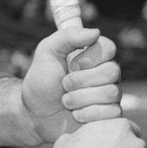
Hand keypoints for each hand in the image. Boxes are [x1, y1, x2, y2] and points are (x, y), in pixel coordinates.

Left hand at [21, 27, 122, 143]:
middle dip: (81, 80)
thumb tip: (95, 32)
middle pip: (112, 71)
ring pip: (111, 93)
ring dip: (80, 98)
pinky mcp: (109, 116)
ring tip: (66, 101)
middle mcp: (106, 74)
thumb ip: (68, 37)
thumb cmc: (42, 81)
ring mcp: (110, 96)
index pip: (109, 48)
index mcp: (94, 55)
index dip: (91, 56)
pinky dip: (87, 114)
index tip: (73, 64)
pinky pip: (112, 113)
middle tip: (64, 84)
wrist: (34, 114)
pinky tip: (76, 115)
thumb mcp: (47, 52)